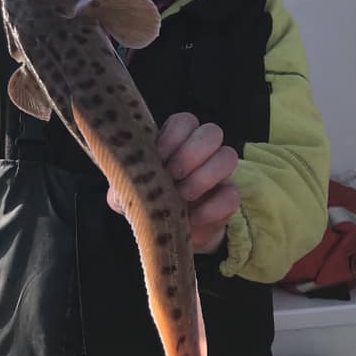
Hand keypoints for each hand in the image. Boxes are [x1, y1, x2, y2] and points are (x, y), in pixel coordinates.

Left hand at [108, 113, 239, 253]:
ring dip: (204, 176)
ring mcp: (219, 173)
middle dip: (190, 153)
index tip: (158, 156)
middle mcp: (202, 152)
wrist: (169, 234)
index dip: (173, 136)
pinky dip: (211, 208)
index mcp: (177, 141)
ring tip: (182, 196)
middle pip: (212, 131)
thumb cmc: (149, 201)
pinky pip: (232, 195)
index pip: (185, 121)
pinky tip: (191, 219)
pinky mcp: (228, 199)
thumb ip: (125, 180)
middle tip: (172, 176)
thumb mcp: (131, 190)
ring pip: (229, 156)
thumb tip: (124, 178)